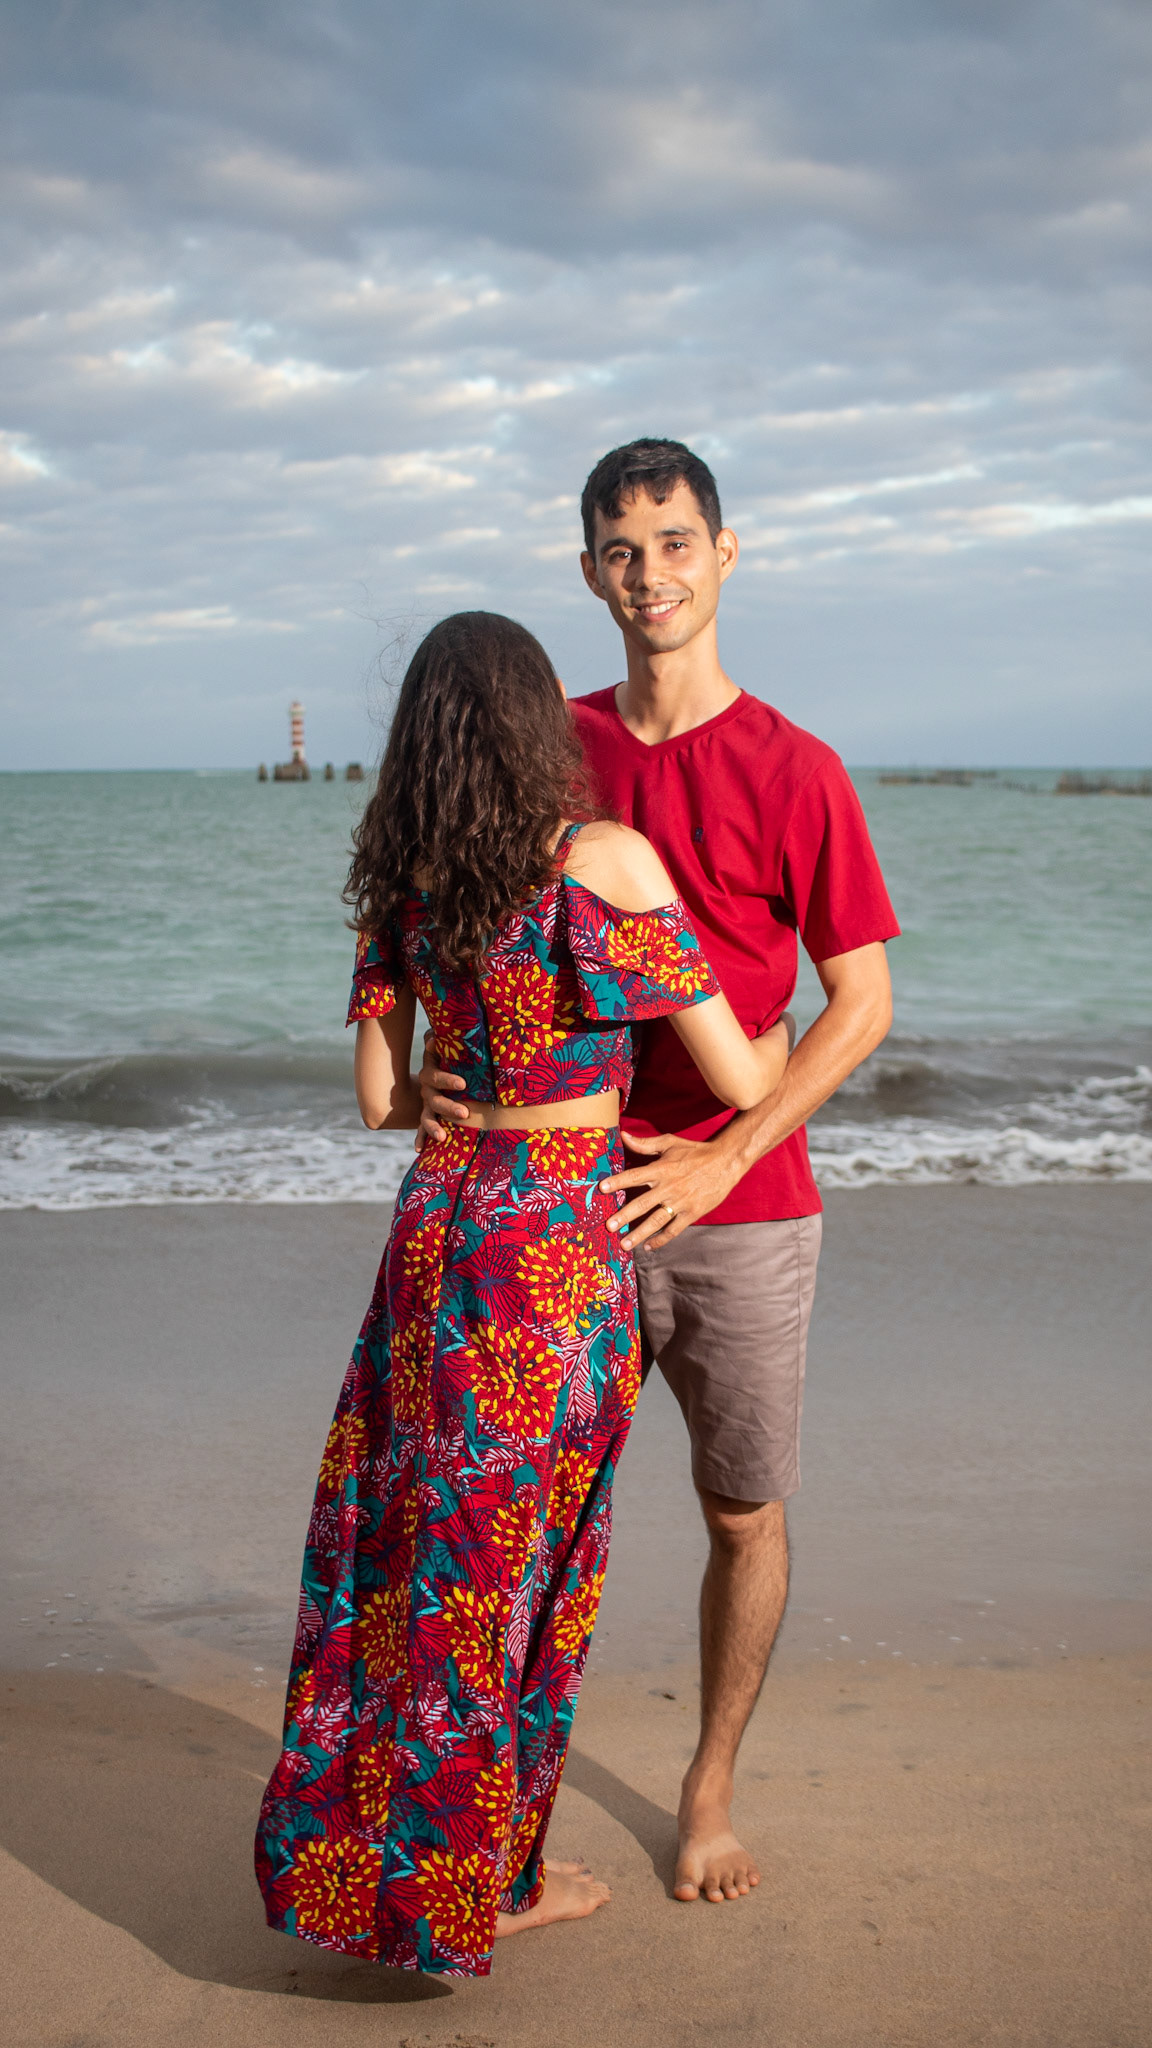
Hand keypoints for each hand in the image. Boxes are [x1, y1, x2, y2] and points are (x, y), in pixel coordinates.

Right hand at [415, 1030, 475, 1149]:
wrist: (435, 1072)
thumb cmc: (448, 1056)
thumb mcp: (445, 1049)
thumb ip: (443, 1042)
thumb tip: (433, 1036)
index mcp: (430, 1073)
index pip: (435, 1077)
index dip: (447, 1080)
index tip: (463, 1084)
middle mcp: (427, 1090)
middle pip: (434, 1100)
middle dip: (448, 1107)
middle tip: (464, 1112)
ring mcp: (426, 1105)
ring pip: (426, 1116)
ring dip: (432, 1127)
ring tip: (441, 1137)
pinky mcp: (428, 1116)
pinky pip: (422, 1129)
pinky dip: (420, 1138)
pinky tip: (419, 1149)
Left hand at [599, 1130, 741, 1252]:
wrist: (726, 1162)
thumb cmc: (695, 1151)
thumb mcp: (670, 1143)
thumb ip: (645, 1143)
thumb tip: (623, 1135)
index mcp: (662, 1168)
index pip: (636, 1176)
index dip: (619, 1182)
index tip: (602, 1188)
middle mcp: (669, 1187)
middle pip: (643, 1203)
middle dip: (625, 1215)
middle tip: (609, 1226)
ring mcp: (681, 1202)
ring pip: (657, 1220)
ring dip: (640, 1233)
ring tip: (624, 1244)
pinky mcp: (692, 1213)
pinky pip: (674, 1229)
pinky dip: (661, 1239)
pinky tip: (648, 1246)